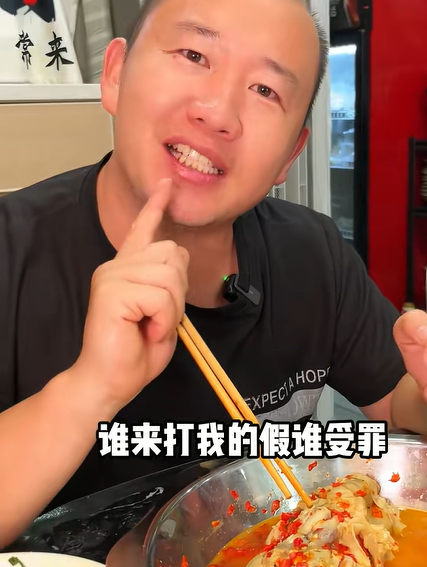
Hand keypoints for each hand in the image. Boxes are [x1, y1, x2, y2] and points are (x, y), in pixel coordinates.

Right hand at [72, 178, 188, 413]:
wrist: (108, 382)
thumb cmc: (133, 354)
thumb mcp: (164, 315)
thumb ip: (170, 286)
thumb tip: (176, 261)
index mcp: (126, 270)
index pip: (142, 229)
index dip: (156, 205)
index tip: (167, 184)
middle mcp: (116, 267)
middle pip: (173, 253)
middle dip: (179, 290)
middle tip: (160, 320)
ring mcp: (111, 277)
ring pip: (170, 276)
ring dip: (171, 309)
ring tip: (151, 327)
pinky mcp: (112, 291)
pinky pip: (161, 297)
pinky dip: (164, 320)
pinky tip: (146, 332)